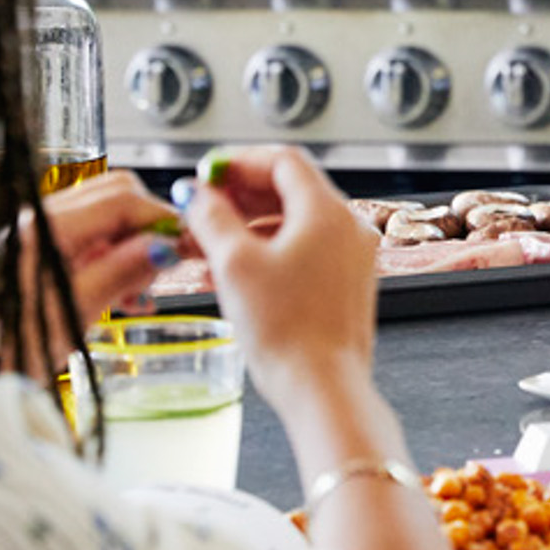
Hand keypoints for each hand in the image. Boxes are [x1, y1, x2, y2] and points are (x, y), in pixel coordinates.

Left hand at [34, 168, 181, 323]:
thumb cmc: (11, 343)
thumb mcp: (76, 311)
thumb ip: (122, 272)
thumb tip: (166, 244)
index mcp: (48, 229)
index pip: (123, 199)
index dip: (163, 216)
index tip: (190, 242)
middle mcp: (41, 220)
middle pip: (115, 194)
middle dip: (150, 222)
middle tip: (173, 260)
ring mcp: (40, 233)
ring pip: (106, 214)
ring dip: (135, 242)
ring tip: (146, 288)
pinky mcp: (41, 250)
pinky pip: (90, 236)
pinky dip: (116, 255)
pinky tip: (128, 293)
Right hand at [178, 148, 379, 407]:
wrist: (323, 388)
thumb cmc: (287, 331)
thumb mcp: (234, 264)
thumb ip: (212, 218)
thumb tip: (196, 193)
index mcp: (329, 212)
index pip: (283, 161)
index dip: (238, 162)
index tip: (206, 174)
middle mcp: (349, 228)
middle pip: (291, 189)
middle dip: (240, 195)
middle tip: (201, 207)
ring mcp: (352, 256)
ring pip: (295, 221)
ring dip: (250, 225)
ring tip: (206, 243)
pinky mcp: (345, 283)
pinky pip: (305, 248)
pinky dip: (269, 248)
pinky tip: (234, 269)